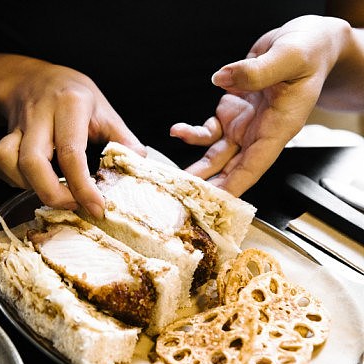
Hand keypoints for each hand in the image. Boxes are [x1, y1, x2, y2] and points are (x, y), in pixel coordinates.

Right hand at [0, 59, 145, 217]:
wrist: (33, 78)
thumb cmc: (73, 96)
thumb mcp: (103, 109)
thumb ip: (122, 137)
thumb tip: (140, 162)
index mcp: (70, 105)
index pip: (71, 152)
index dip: (82, 186)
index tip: (96, 207)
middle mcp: (40, 115)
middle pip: (32, 161)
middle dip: (51, 193)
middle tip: (72, 206)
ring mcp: (18, 125)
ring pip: (7, 160)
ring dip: (29, 186)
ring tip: (53, 191)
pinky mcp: (4, 135)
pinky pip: (0, 163)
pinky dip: (13, 180)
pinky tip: (33, 182)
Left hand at [170, 15, 350, 195]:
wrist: (307, 43)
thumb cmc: (308, 52)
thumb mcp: (289, 57)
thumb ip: (257, 71)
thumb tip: (222, 78)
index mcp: (279, 127)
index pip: (255, 165)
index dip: (235, 185)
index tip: (215, 200)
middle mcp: (260, 132)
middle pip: (233, 168)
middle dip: (211, 184)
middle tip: (186, 196)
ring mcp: (244, 125)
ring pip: (216, 155)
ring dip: (197, 168)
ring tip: (174, 177)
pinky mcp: (231, 113)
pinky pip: (208, 131)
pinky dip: (191, 134)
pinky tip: (177, 131)